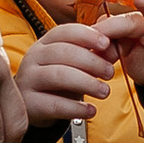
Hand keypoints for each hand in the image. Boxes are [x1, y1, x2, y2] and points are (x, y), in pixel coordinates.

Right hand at [15, 16, 133, 125]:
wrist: (33, 106)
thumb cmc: (57, 81)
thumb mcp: (73, 65)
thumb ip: (93, 55)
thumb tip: (114, 49)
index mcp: (45, 43)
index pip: (64, 32)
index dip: (86, 35)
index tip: (106, 43)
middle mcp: (33, 58)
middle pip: (63, 52)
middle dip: (92, 61)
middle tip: (110, 72)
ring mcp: (28, 80)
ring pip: (59, 76)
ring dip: (87, 83)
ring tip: (104, 91)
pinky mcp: (29, 103)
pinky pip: (55, 104)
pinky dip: (76, 108)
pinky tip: (90, 111)